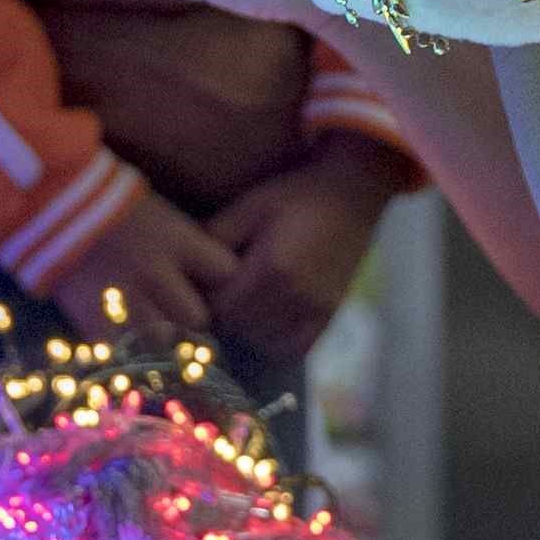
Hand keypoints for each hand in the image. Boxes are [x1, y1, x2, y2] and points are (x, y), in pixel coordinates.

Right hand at [43, 183, 240, 347]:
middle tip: (171, 306)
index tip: (206, 276)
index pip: (226, 271)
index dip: (218, 276)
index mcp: (176, 240)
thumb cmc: (103, 200)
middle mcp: (157, 274)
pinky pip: (123, 351)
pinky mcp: (93, 322)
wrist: (43, 204)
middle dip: (187, 314)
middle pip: (198, 317)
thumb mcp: (154, 213)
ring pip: (163, 342)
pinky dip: (121, 346)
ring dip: (156, 336)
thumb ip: (182, 246)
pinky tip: (114, 329)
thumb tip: (205, 277)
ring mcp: (124, 301)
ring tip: (142, 322)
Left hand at [207, 139, 415, 366]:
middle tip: (220, 296)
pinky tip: (268, 323)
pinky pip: (297, 347)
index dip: (205, 301)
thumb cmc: (296, 194)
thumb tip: (188, 266)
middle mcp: (295, 295)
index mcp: (271, 268)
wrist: (352, 193)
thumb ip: (216, 236)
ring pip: (265, 341)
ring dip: (247, 330)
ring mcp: (316, 308)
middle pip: (241, 327)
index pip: (221, 308)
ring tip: (243, 306)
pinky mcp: (331, 313)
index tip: (201, 287)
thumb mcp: (250, 205)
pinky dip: (277, 341)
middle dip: (224, 316)